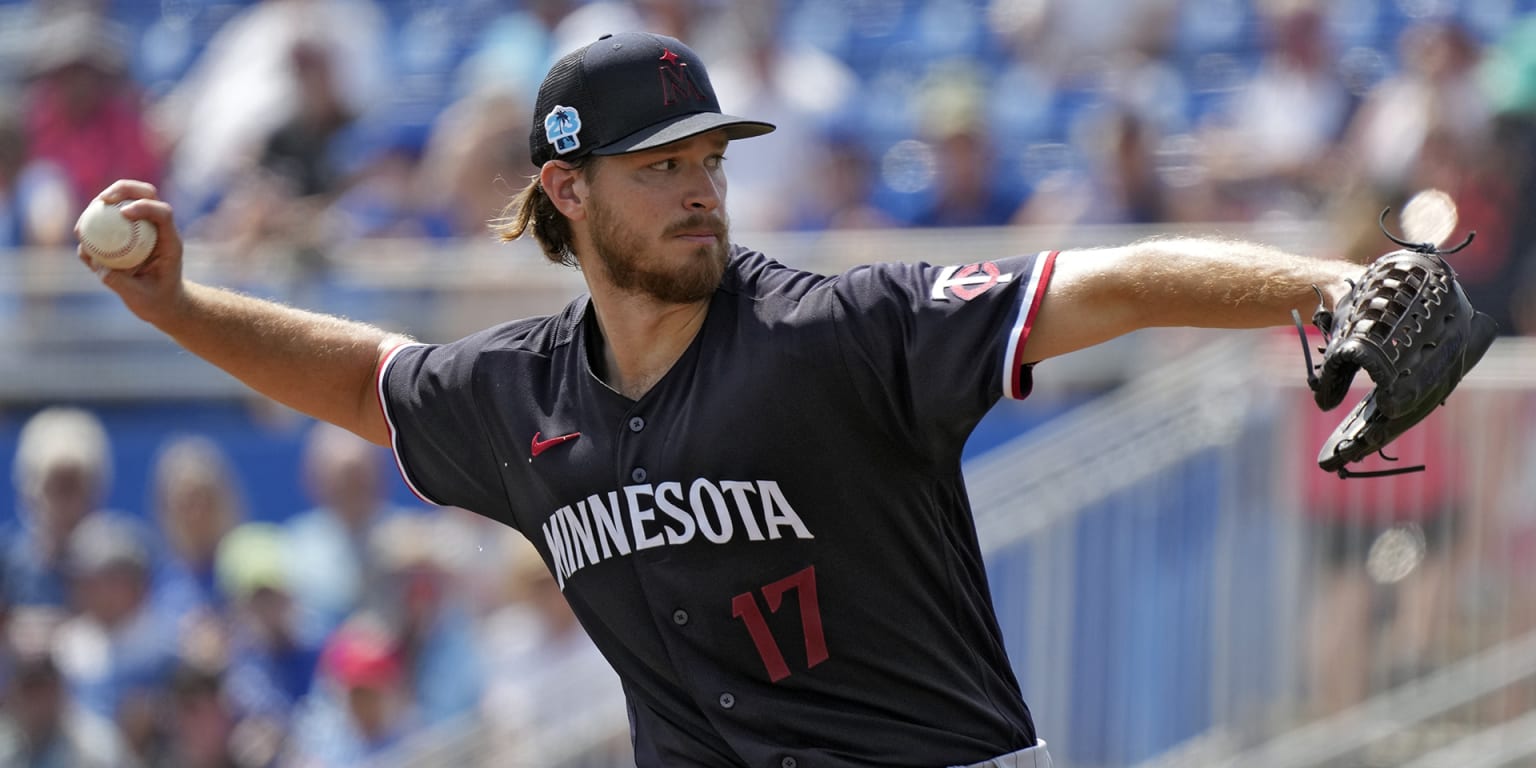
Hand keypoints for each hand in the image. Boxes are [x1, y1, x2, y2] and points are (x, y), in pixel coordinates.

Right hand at [77, 180, 185, 325]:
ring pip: (125, 201)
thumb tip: (100, 267)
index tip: (123, 212)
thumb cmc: (157, 302)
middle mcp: (156, 230)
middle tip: (103, 199)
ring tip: (84, 222)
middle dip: (124, 189)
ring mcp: (141, 230)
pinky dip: (94, 221)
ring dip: (104, 201)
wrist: (163, 304)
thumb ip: (122, 283)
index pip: (163, 213)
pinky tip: (81, 233)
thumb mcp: (141, 298)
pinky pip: (109, 221)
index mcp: (169, 241)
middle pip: (144, 194)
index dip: (144, 206)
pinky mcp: (125, 236)